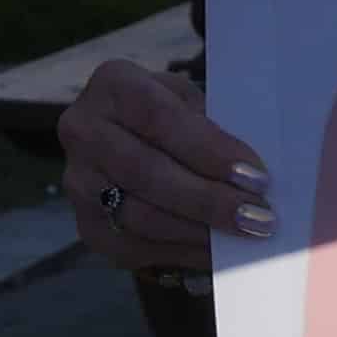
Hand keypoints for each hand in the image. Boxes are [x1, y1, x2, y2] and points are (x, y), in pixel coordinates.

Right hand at [61, 57, 268, 275]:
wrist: (129, 139)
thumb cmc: (172, 117)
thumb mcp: (190, 102)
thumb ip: (213, 130)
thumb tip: (254, 176)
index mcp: (113, 84)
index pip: (159, 118)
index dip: (208, 150)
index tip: (255, 177)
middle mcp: (83, 130)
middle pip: (146, 173)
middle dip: (209, 200)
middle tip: (258, 217)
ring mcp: (78, 181)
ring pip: (141, 216)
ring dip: (199, 232)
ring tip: (244, 236)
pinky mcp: (87, 225)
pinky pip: (136, 246)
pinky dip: (184, 252)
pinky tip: (219, 252)